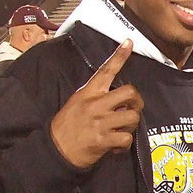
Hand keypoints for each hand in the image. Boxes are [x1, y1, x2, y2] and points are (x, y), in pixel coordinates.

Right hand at [49, 40, 143, 168]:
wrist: (55, 149)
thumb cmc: (67, 125)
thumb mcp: (76, 103)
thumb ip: (96, 98)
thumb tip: (117, 99)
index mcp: (88, 93)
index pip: (106, 70)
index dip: (119, 56)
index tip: (129, 42)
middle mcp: (96, 104)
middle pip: (130, 93)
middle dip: (137, 102)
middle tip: (132, 109)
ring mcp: (100, 122)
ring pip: (132, 117)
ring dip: (132, 125)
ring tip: (122, 130)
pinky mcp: (103, 139)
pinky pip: (127, 138)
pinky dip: (125, 144)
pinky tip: (116, 146)